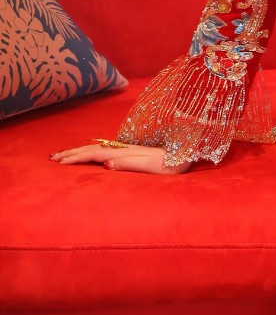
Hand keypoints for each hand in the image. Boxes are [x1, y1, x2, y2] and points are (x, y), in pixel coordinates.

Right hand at [50, 142, 189, 174]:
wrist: (184, 154)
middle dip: (71, 153)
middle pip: (91, 149)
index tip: (59, 162)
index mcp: (122, 152)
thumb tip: (104, 164)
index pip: (93, 154)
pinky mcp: (129, 153)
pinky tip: (87, 155)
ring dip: (78, 152)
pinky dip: (90, 153)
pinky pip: (103, 152)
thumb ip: (127, 164)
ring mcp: (124, 150)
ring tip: (63, 155)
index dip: (75, 158)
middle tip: (52, 157)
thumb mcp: (149, 166)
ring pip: (95, 149)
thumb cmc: (169, 165)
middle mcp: (121, 149)